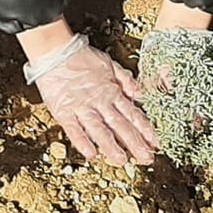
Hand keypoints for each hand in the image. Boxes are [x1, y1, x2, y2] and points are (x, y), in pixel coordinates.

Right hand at [24, 32, 157, 165]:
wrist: (56, 51)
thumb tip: (142, 96)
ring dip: (112, 147)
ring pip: (100, 130)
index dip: (146, 130)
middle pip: (121, 126)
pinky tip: (92, 154)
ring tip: (122, 161)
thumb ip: (127, 82)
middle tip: (147, 159)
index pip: (133, 114)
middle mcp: (100, 102)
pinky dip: (83, 142)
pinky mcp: (64, 111)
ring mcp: (82, 108)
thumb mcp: (110, 65)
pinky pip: (74, 129)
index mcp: (112, 92)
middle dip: (135, 144)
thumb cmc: (82, 58)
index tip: (156, 144)